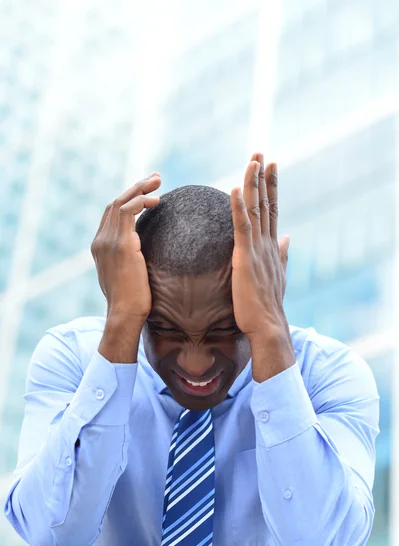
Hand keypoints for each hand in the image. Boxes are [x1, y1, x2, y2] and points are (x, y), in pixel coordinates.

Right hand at [92, 174, 160, 361]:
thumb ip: (130, 258)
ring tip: (158, 181)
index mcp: (100, 247)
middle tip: (156, 178)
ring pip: (121, 203)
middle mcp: (100, 241)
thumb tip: (144, 252)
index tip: (148, 192)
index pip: (112, 214)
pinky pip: (128, 212)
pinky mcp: (120, 245)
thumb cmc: (132, 300)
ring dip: (140, 188)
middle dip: (136, 187)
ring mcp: (108, 242)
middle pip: (115, 203)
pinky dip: (141, 201)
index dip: (129, 199)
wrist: (125, 314)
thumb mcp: (128, 274)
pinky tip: (156, 200)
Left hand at [230, 154, 294, 380]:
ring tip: (253, 161)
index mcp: (271, 247)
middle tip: (262, 153)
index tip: (271, 166)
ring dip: (254, 184)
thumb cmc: (267, 304)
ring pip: (256, 210)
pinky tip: (236, 190)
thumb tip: (287, 237)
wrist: (267, 326)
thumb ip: (282, 254)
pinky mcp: (245, 258)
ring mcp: (257, 250)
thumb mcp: (277, 274)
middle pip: (266, 204)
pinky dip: (239, 208)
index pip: (272, 210)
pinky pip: (241, 228)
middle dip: (264, 177)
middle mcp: (267, 244)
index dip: (272, 187)